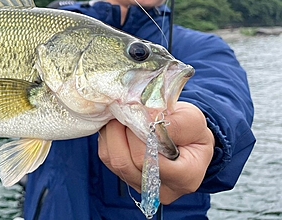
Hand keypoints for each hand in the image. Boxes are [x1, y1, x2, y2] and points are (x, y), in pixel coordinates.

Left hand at [98, 102, 214, 203]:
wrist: (188, 139)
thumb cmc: (192, 131)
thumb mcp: (193, 120)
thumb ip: (174, 122)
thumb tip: (146, 118)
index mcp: (185, 177)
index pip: (151, 161)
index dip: (139, 136)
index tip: (139, 114)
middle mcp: (162, 189)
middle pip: (126, 163)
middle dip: (121, 132)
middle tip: (125, 111)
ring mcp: (142, 186)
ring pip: (113, 162)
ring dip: (112, 134)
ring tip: (121, 116)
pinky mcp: (126, 178)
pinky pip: (107, 158)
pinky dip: (108, 138)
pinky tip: (118, 126)